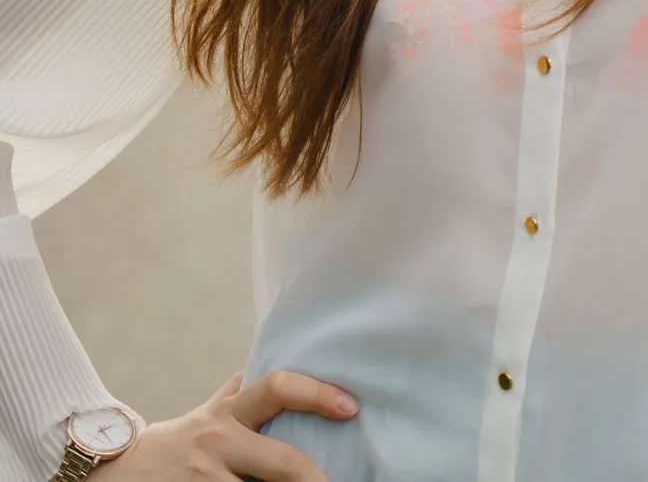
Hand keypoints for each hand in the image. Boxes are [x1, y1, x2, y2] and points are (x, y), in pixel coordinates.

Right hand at [101, 368, 358, 480]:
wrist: (113, 474)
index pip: (276, 388)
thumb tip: (262, 361)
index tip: (350, 406)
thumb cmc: (175, 444)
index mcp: (228, 415)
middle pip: (283, 462)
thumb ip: (237, 393)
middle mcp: (220, 444)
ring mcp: (206, 480)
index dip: (316, 393)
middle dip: (317, 479)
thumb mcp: (207, 414)